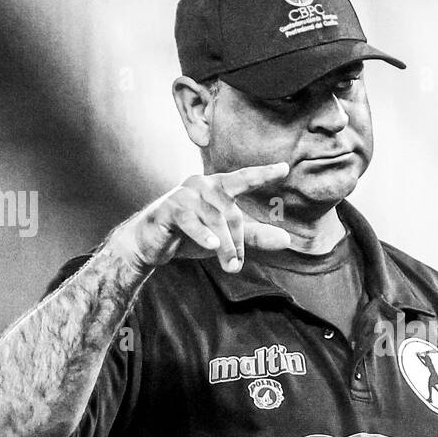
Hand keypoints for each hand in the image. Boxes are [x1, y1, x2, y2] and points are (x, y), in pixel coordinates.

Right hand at [107, 163, 291, 273]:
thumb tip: (287, 240)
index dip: (263, 174)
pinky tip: (212, 246)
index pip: (244, 179)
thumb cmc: (190, 236)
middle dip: (238, 241)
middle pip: (231, 212)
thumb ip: (255, 236)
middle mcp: (202, 184)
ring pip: (214, 219)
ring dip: (225, 246)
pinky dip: (202, 235)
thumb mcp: (226, 237)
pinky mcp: (169, 209)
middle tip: (236, 265)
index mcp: (217, 187)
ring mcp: (184, 194)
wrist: (150, 245)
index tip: (284, 169)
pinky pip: (190, 221)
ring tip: (230, 266)